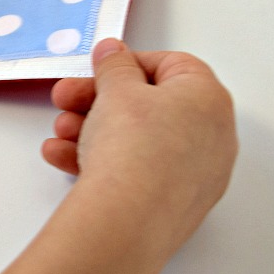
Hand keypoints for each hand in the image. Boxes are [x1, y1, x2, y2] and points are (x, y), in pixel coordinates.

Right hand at [0, 39, 236, 273]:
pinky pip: (136, 172)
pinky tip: (65, 158)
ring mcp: (195, 176)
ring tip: (61, 134)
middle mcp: (212, 137)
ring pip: (138, 141)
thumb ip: (114, 65)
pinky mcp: (173, 205)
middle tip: (66, 100)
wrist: (126, 222)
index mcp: (209, 99)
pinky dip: (102, 161)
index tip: (98, 69)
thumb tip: (114, 52)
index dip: (127, 64)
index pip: (171, 65)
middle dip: (99, 100)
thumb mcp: (115, 89)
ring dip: (93, 131)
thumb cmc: (132, 149)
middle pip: (149, 105)